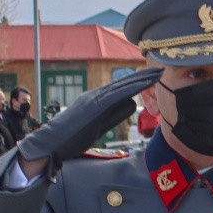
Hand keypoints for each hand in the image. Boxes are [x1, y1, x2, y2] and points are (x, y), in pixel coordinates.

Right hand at [19, 67, 162, 169]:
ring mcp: (94, 99)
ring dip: (142, 79)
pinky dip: (132, 88)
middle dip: (143, 76)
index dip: (138, 83)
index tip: (153, 78)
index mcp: (96, 99)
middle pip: (124, 83)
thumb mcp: (101, 125)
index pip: (121, 89)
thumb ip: (116, 115)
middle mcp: (95, 95)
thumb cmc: (73, 138)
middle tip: (160, 69)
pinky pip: (117, 94)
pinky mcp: (94, 106)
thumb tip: (133, 104)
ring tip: (158, 73)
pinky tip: (145, 84)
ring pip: (123, 86)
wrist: (52, 143)